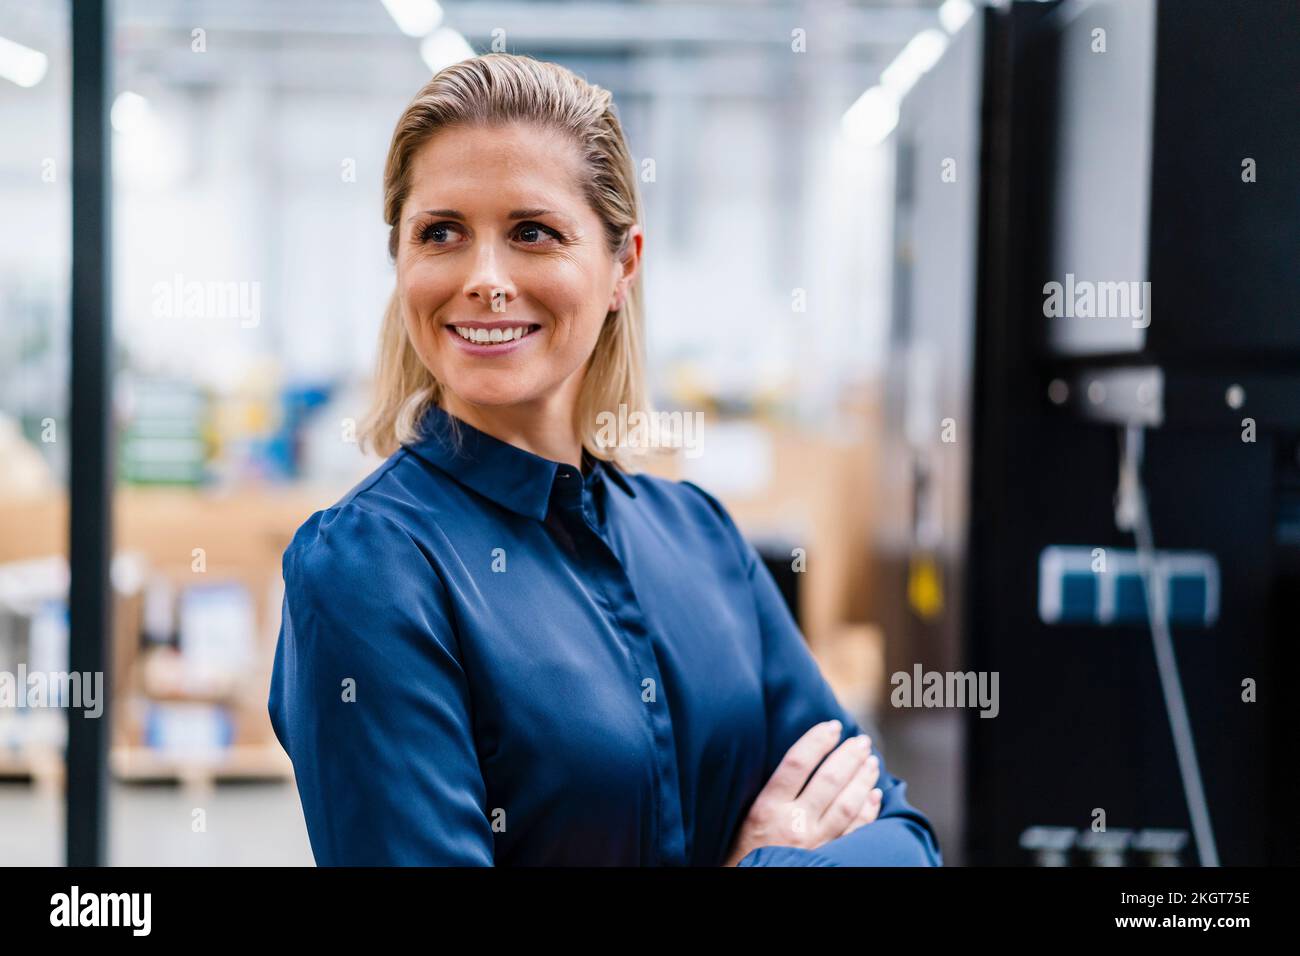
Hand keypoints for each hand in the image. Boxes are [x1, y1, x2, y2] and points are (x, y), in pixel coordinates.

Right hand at [722, 719, 882, 865]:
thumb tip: (799, 758)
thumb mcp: (746, 815)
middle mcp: (793, 823)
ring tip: (871, 761)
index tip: (831, 726)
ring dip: (862, 780)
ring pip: (846, 805)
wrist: (745, 884)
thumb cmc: (743, 850)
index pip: (796, 763)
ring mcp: (814, 842)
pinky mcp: (828, 857)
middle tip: (861, 741)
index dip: (817, 741)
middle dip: (848, 756)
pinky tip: (874, 795)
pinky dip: (868, 811)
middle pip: (828, 780)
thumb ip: (771, 791)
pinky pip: (854, 832)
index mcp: (767, 807)